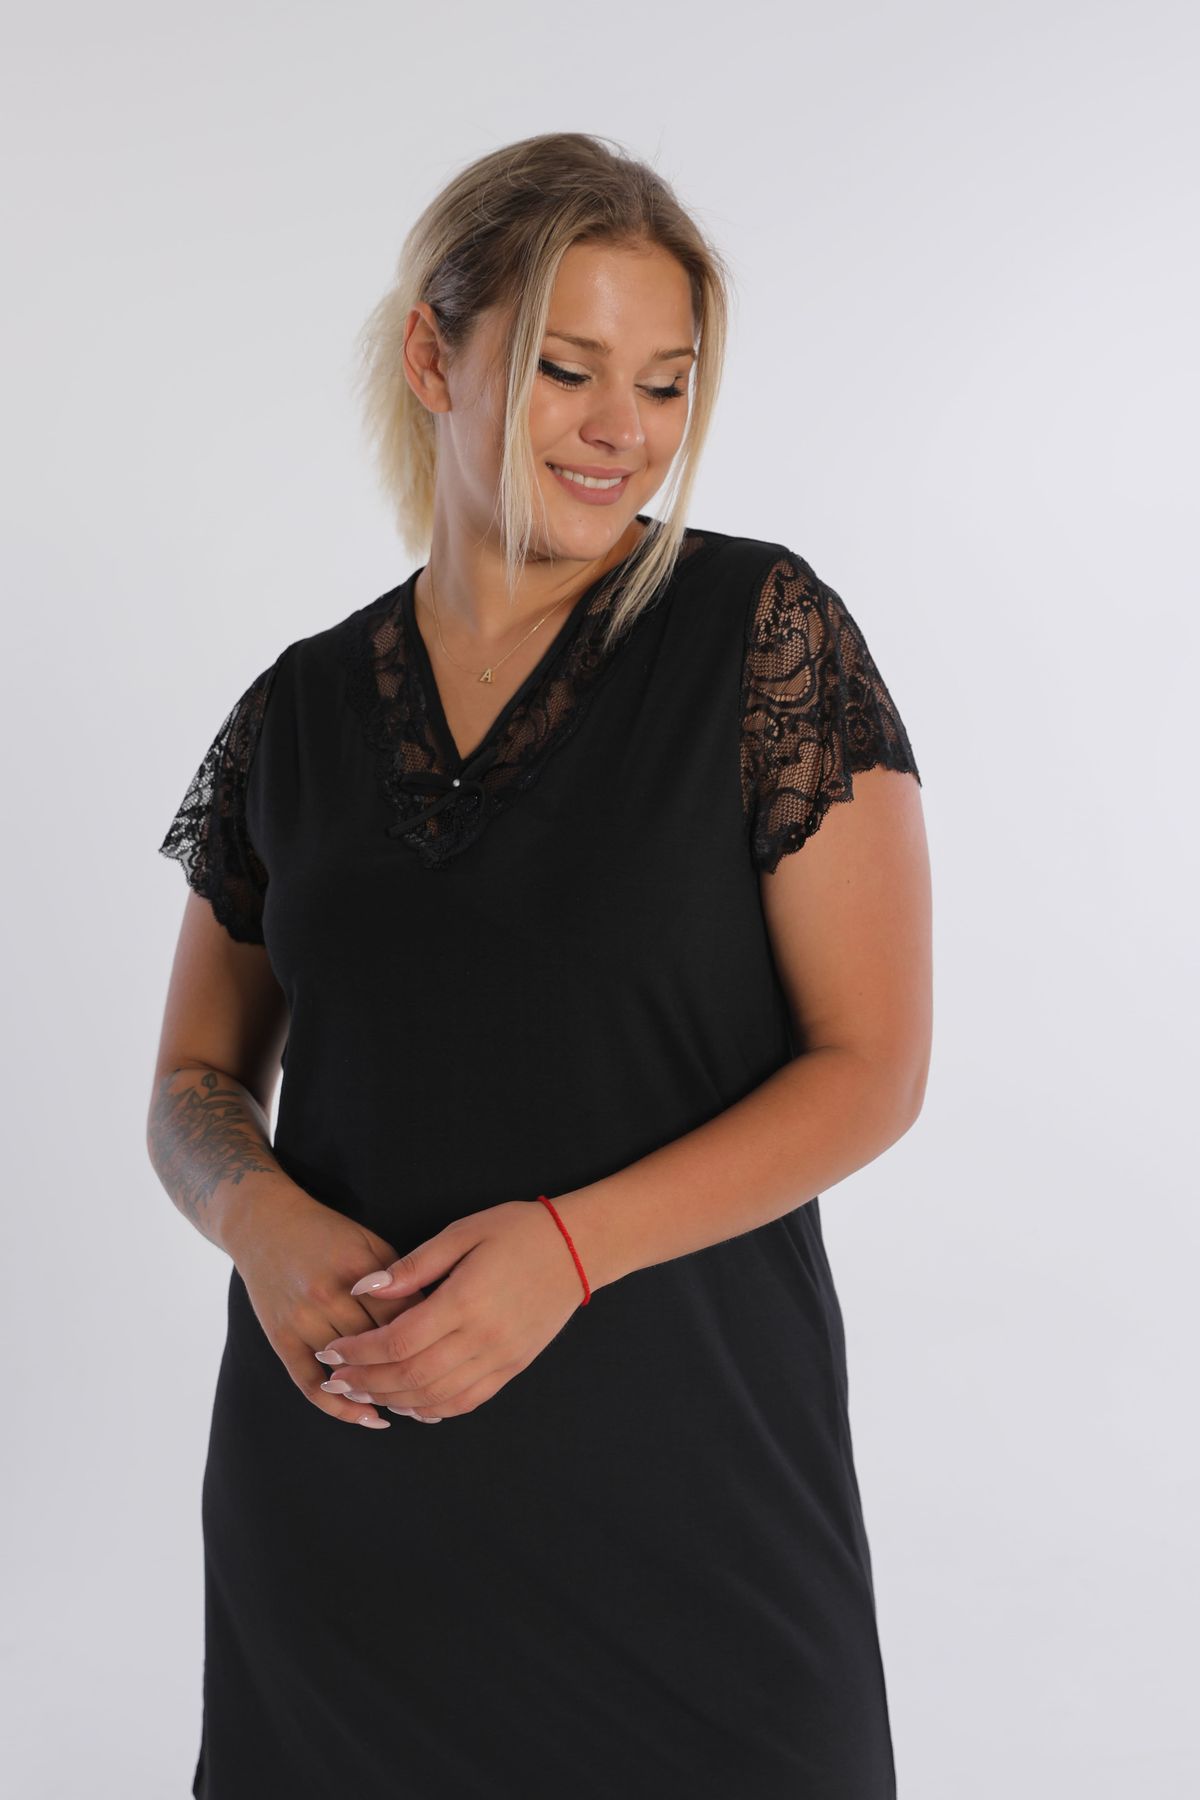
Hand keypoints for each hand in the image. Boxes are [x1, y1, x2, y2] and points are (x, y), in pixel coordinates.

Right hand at [230, 1183, 426, 1429]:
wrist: (266, 1223)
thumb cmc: (328, 1233)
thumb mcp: (370, 1244)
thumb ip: (401, 1280)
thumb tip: (435, 1321)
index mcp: (357, 1270)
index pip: (403, 1318)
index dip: (430, 1343)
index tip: (453, 1362)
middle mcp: (327, 1297)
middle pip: (378, 1348)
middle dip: (410, 1374)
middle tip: (439, 1395)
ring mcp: (301, 1320)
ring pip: (348, 1370)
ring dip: (380, 1395)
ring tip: (411, 1410)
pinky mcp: (280, 1338)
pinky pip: (310, 1384)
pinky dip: (339, 1407)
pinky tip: (367, 1416)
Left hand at [314, 1200, 585, 1422]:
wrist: (578, 1249)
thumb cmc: (517, 1231)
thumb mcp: (462, 1232)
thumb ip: (413, 1266)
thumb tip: (364, 1288)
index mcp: (465, 1300)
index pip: (399, 1340)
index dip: (359, 1351)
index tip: (331, 1350)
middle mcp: (482, 1337)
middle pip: (411, 1376)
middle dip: (366, 1381)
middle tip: (334, 1378)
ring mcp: (500, 1358)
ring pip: (436, 1397)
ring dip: (393, 1400)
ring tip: (362, 1392)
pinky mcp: (512, 1368)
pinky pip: (467, 1401)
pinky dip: (433, 1410)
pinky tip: (409, 1405)